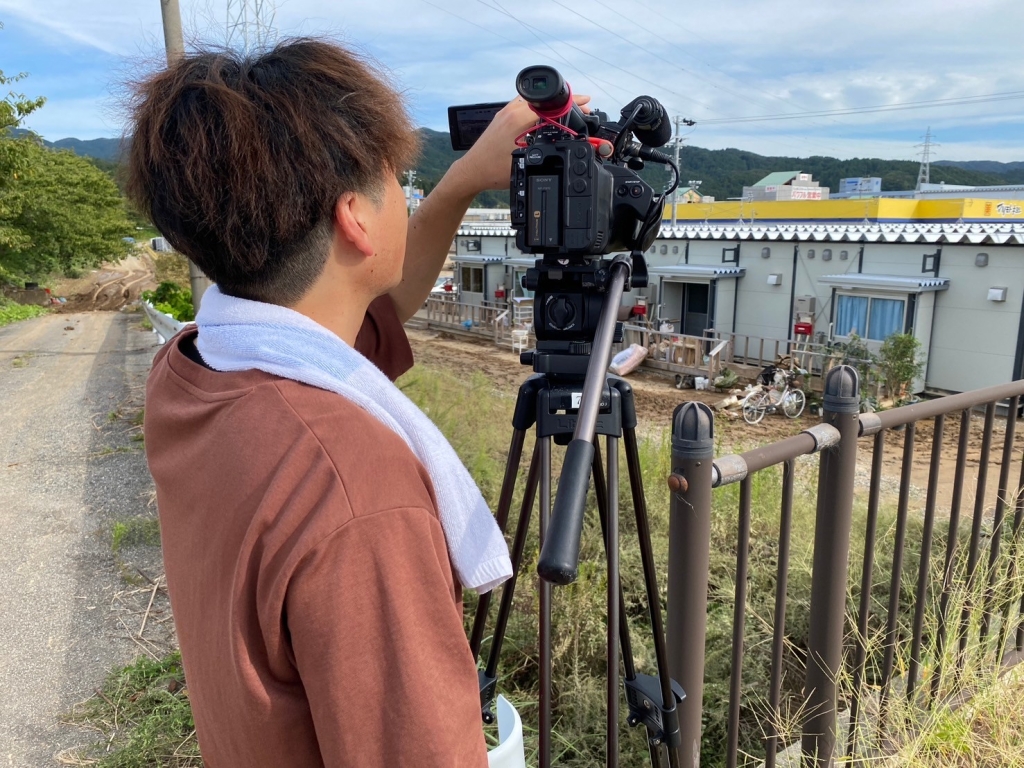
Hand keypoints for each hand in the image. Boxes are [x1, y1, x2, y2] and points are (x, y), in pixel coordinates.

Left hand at [450, 94, 592, 194]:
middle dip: (565, 103)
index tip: (586, 103)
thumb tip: (566, 145)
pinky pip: (526, 106)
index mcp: (519, 117)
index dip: (572, 102)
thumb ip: (547, 149)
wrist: (471, 171)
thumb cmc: (492, 170)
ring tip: (566, 113)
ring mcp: (506, 112)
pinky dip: (539, 109)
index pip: (552, 103)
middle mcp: (512, 110)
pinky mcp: (503, 117)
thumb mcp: (526, 160)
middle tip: (581, 109)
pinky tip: (546, 119)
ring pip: (535, 101)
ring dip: (551, 105)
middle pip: (546, 99)